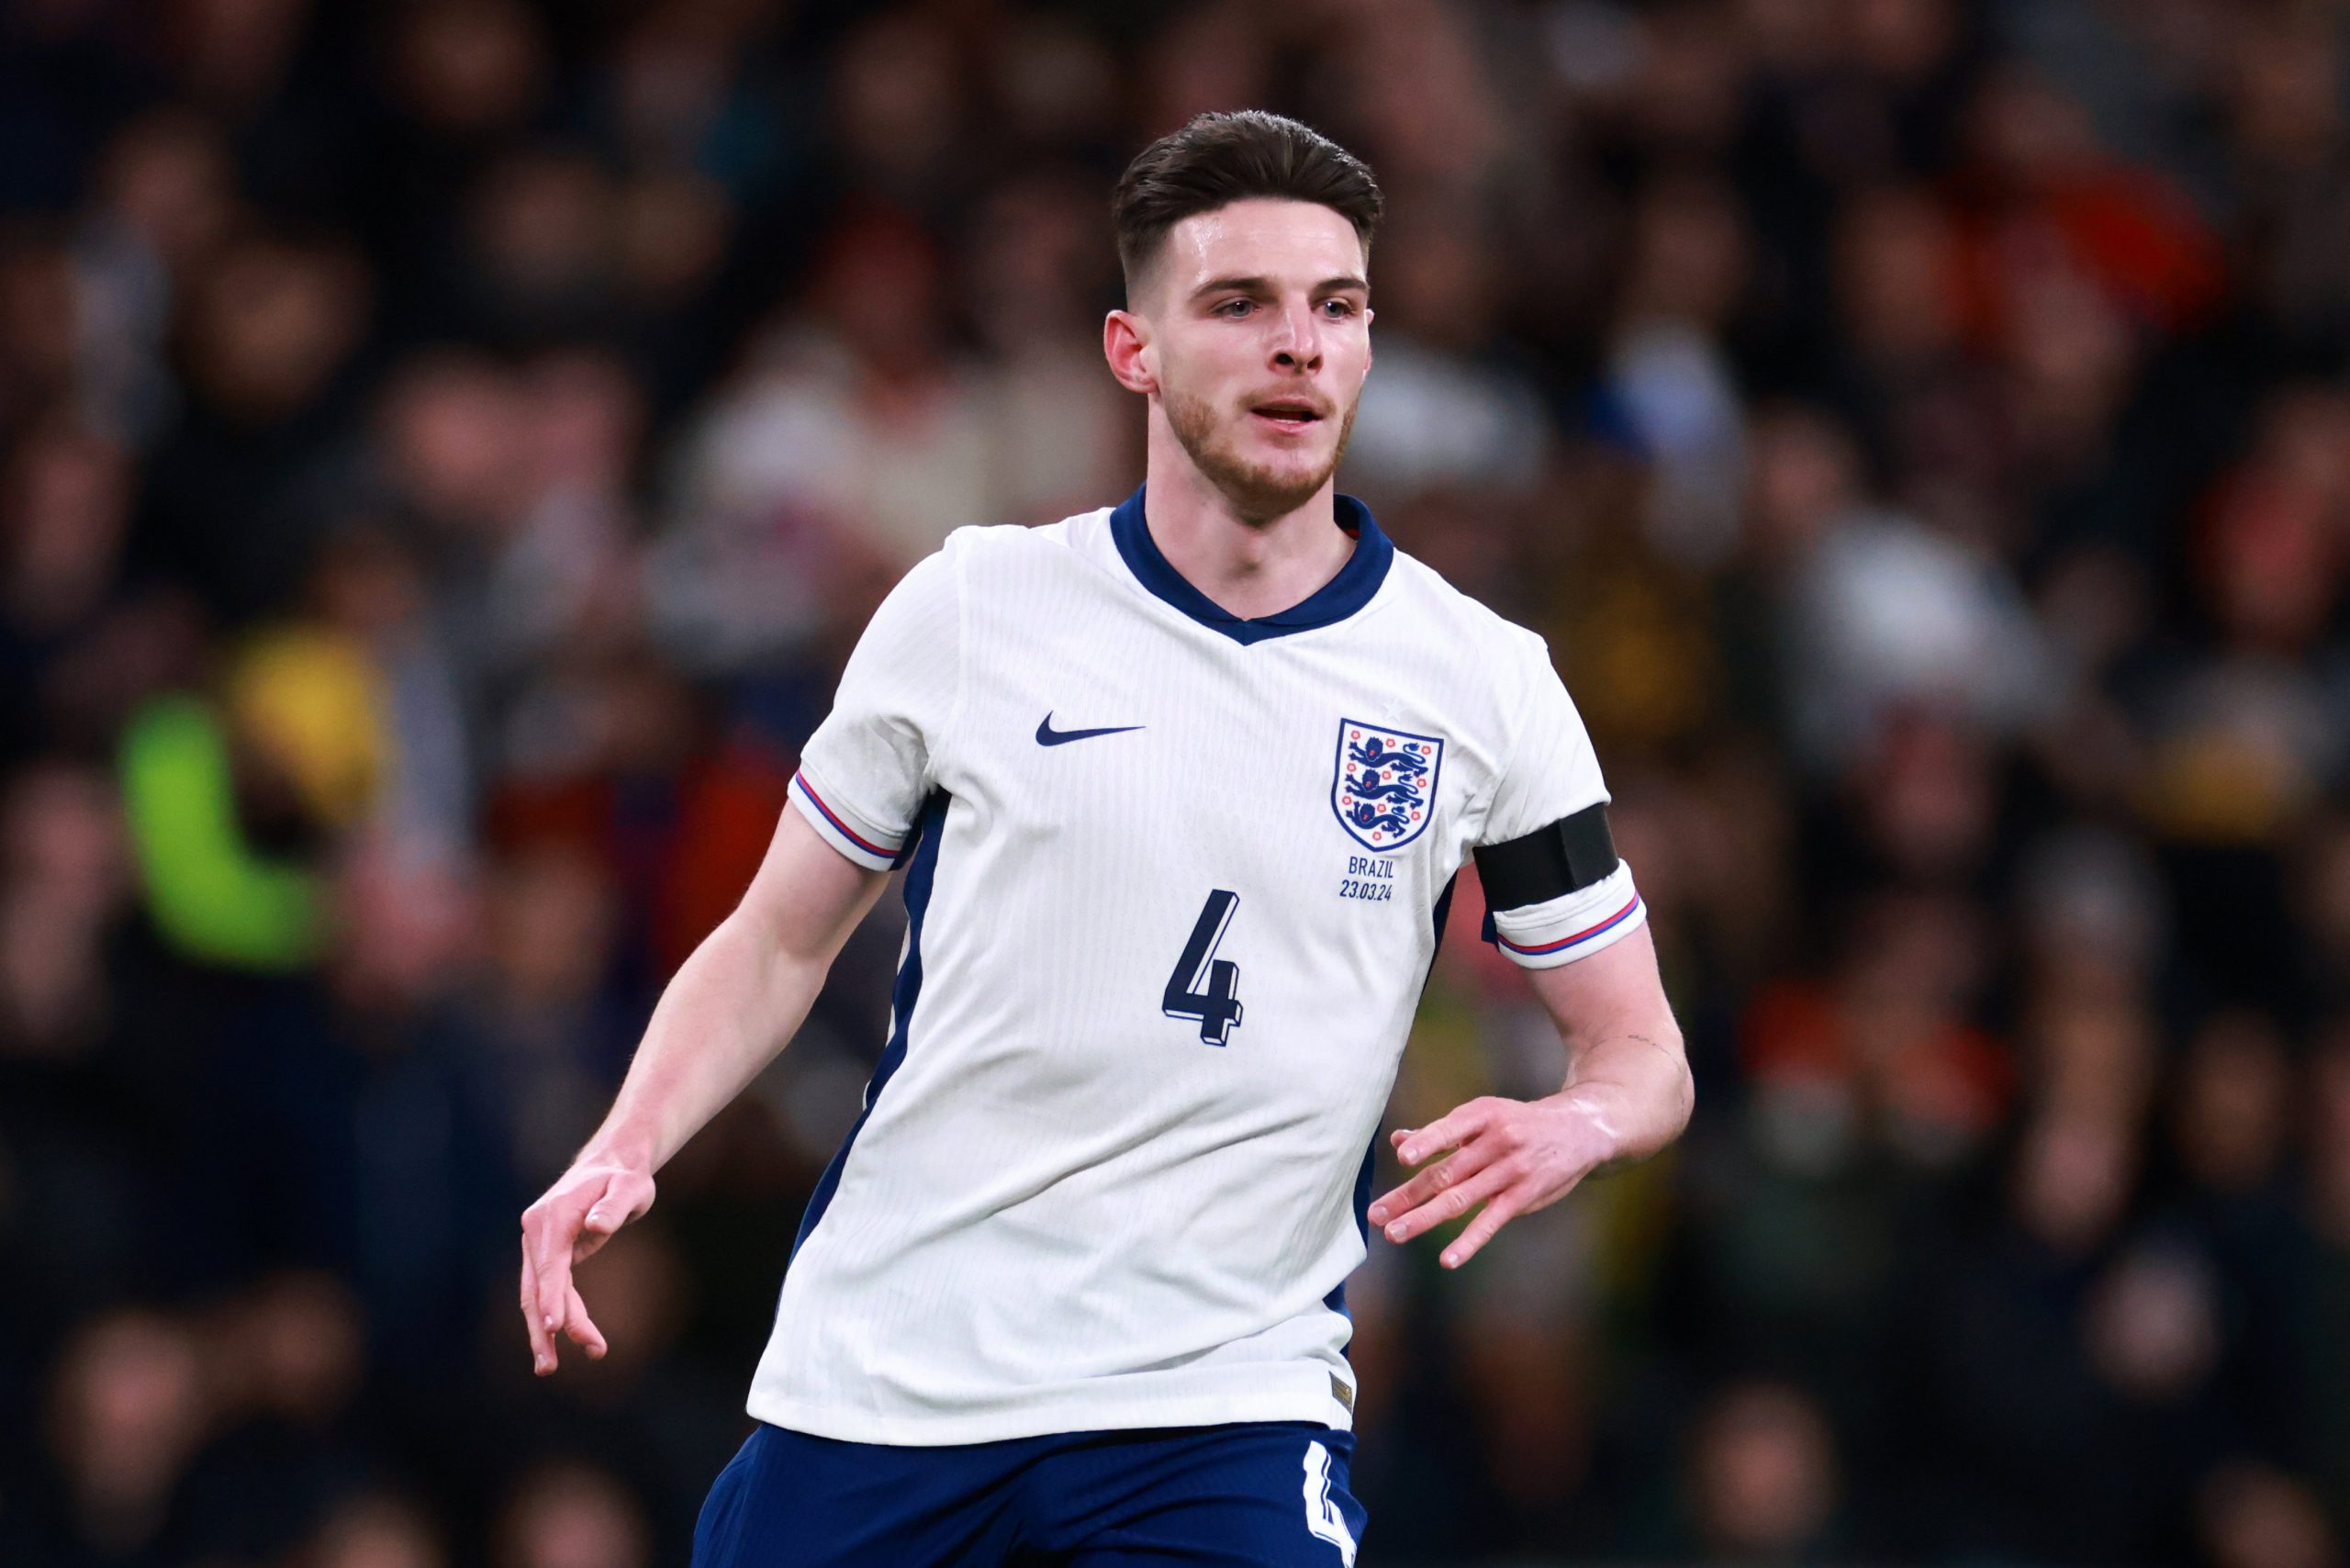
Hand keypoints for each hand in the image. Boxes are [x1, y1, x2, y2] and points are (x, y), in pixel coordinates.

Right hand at [519, 1161, 655, 1374]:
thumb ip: (614, 1206)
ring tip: (549, 1369)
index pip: (549, 1263)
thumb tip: (595, 1226)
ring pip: (537, 1294)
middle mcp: (536, 1231)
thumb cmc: (624, 1177)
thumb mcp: (629, 1187)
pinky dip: (558, 1314)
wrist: (612, 1164)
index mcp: (552, 1216)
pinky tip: (568, 1338)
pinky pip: (550, 1290)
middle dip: (542, 1328)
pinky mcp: (547, 1255)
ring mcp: (538, 1244)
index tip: (553, 1326)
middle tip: (549, 1368)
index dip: (551, 1296)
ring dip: (545, 1331)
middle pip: (535, 1286)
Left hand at [1366, 1090, 1623, 1268]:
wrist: (1579, 1130)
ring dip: (1424, 1218)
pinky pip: (1491, 1221)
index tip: (1402, 1157)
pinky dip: (1468, 1241)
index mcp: (1482, 1115)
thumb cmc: (1520, 1123)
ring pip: (1460, 1198)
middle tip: (1376, 1214)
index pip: (1449, 1129)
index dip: (1427, 1143)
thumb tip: (1399, 1140)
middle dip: (1407, 1195)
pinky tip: (1448, 1258)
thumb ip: (1443, 1131)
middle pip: (1445, 1172)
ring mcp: (1510, 1171)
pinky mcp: (1523, 1197)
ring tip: (1395, 1233)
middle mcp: (1496, 1141)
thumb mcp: (1485, 1117)